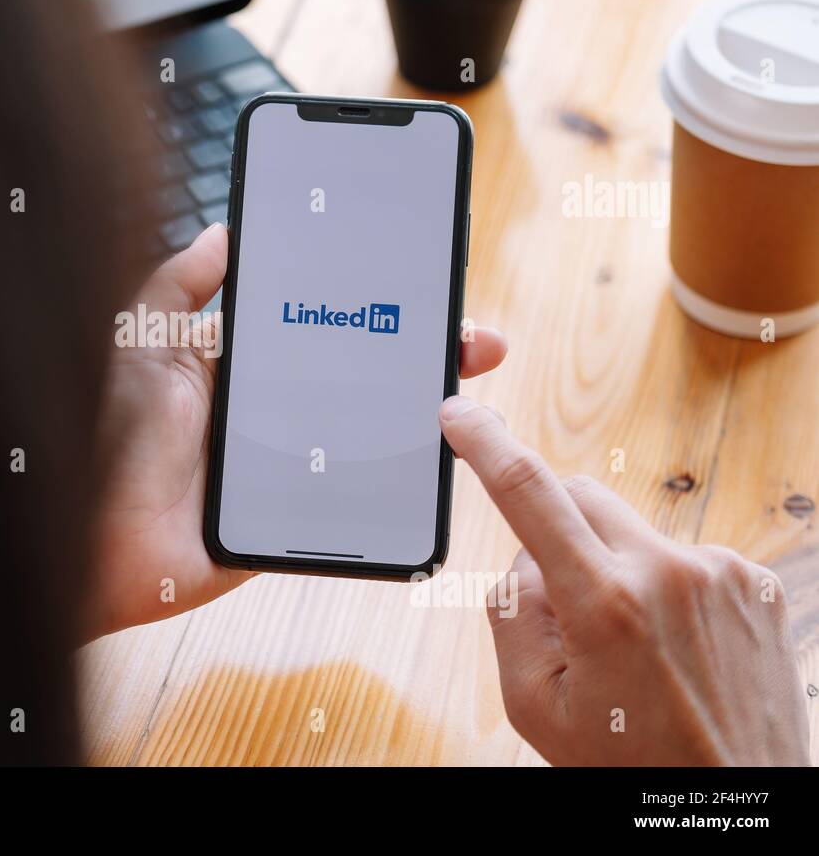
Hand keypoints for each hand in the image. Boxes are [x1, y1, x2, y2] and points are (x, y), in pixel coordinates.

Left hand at [86, 224, 507, 639]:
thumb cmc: (102, 434)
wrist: (91, 538)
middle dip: (421, 351)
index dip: (370, 301)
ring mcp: (287, 463)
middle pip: (361, 373)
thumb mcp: (138, 342)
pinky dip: (399, 478)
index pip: (319, 322)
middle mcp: (270, 408)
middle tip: (474, 338)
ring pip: (370, 431)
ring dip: (424, 410)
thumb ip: (177, 286)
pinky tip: (441, 454)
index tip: (422, 279)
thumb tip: (225, 230)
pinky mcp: (294, 515)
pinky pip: (355, 496)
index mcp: (238, 363)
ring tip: (468, 385)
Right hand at [440, 396, 810, 764]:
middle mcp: (667, 572)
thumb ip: (511, 616)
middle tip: (562, 603)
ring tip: (634, 645)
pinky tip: (675, 645)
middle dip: (555, 528)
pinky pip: (681, 557)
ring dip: (613, 565)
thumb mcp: (535, 706)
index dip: (486, 444)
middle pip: (581, 495)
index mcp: (603, 603)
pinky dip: (662, 586)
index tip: (460, 413)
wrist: (738, 803)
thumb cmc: (633, 767)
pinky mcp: (754, 583)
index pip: (528, 493)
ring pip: (630, 530)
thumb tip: (527, 558)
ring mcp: (719, 573)